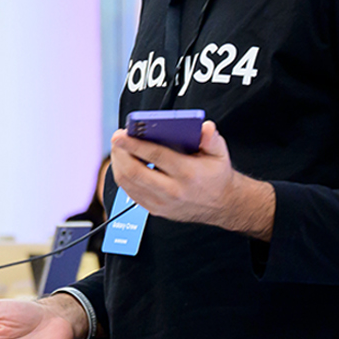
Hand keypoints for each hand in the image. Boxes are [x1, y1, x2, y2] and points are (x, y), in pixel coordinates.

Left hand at [110, 120, 275, 239]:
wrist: (221, 205)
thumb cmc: (216, 176)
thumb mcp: (220, 153)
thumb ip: (212, 138)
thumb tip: (205, 128)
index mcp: (188, 174)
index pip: (155, 156)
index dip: (134, 144)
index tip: (121, 135)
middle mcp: (173, 191)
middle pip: (134, 172)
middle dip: (120, 153)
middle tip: (117, 139)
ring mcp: (161, 203)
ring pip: (128, 184)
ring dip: (118, 164)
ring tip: (119, 149)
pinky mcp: (155, 209)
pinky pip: (130, 193)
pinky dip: (122, 176)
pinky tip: (124, 164)